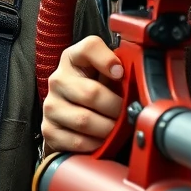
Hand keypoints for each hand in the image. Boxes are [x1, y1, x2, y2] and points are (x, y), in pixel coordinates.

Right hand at [41, 36, 123, 152]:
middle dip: (116, 107)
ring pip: (84, 120)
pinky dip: (95, 144)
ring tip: (117, 128)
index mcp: (74, 58)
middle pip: (91, 92)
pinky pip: (77, 141)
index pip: (89, 47)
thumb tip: (141, 79)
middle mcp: (58, 79)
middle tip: (127, 114)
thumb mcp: (106, 74)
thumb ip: (120, 69)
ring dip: (107, 128)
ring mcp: (51, 105)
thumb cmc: (95, 90)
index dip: (107, 60)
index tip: (120, 73)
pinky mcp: (49, 129)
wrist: (70, 115)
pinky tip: (102, 139)